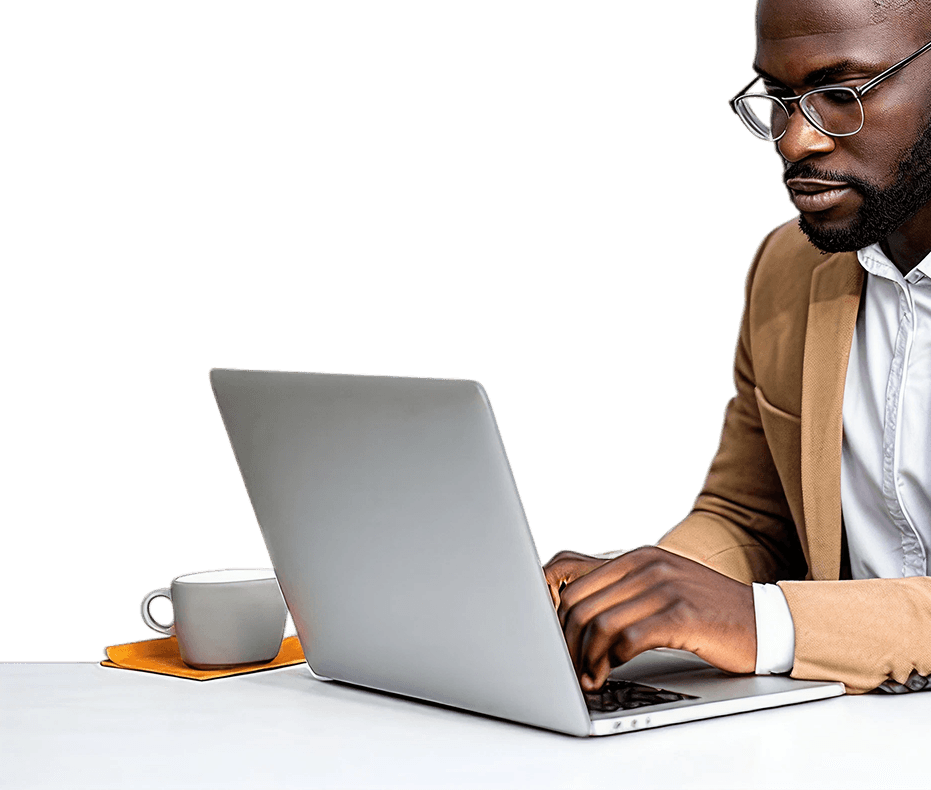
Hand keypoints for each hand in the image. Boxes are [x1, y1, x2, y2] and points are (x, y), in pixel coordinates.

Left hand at [550, 545, 756, 690]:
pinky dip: (613, 660)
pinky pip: (629, 638)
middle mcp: (649, 566)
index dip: (556, 618)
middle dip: (566, 642)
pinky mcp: (682, 615)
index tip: (554, 643)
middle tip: (568, 667)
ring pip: (600, 623)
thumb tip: (572, 617)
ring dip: (587, 657)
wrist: (763, 621)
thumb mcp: (661, 588)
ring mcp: (666, 588)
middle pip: (581, 604)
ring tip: (590, 675)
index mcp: (638, 558)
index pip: (574, 583)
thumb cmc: (707, 612)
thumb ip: (622, 593)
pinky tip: (614, 671)